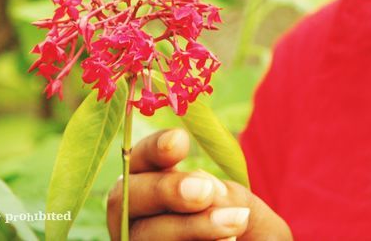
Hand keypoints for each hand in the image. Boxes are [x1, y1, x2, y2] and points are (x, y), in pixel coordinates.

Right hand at [107, 128, 291, 240]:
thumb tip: (204, 190)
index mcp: (154, 186)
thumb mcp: (241, 207)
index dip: (154, 148)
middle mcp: (135, 217)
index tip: (180, 139)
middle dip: (165, 190)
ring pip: (142, 234)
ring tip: (235, 223)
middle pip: (125, 198)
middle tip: (205, 191)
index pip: (139, 159)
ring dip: (189, 227)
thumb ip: (224, 197)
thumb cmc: (245, 230)